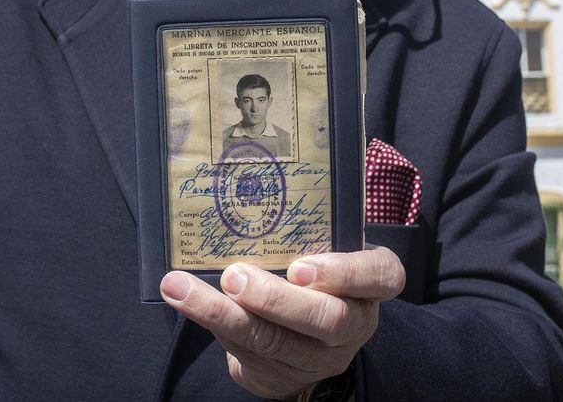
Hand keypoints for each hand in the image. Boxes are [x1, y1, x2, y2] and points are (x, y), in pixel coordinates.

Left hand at [160, 246, 404, 399]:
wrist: (303, 333)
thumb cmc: (315, 270)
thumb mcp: (326, 246)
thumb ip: (307, 229)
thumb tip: (252, 187)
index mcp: (372, 283)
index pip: (379, 276)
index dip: (344, 273)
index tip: (300, 266)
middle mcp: (353, 324)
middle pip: (325, 320)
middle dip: (275, 299)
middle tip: (234, 276)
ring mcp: (319, 357)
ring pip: (275, 342)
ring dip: (223, 315)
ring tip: (182, 288)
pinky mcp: (283, 376)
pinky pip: (248, 354)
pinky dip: (214, 324)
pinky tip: (184, 301)